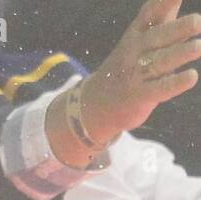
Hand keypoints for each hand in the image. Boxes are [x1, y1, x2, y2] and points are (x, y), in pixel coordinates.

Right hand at [81, 0, 200, 143]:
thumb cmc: (128, 66)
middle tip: (197, 21)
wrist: (95, 103)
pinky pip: (158, 88)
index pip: (150, 14)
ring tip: (198, 47)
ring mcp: (135, 74)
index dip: (163, 3)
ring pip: (160, 62)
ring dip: (179, 54)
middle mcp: (134, 51)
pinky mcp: (139, 96)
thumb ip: (162, 16)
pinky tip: (191, 76)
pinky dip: (174, 84)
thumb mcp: (140, 38)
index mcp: (136, 34)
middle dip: (177, 29)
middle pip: (157, 38)